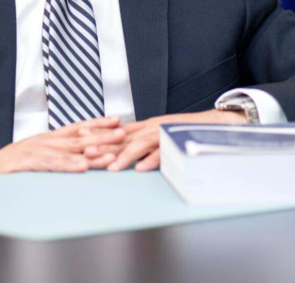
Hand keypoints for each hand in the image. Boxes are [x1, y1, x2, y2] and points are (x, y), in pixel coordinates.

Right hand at [0, 117, 125, 176]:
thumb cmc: (12, 166)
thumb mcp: (38, 156)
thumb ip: (58, 154)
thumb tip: (82, 155)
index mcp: (49, 138)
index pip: (77, 127)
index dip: (98, 123)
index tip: (117, 120)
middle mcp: (45, 141)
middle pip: (78, 136)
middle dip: (102, 134)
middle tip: (122, 132)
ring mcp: (36, 150)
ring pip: (68, 149)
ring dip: (91, 149)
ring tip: (110, 150)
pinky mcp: (27, 163)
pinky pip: (51, 164)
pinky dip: (68, 165)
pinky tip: (82, 166)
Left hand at [84, 110, 246, 172]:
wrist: (215, 124)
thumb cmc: (184, 132)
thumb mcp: (157, 134)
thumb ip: (140, 140)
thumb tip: (121, 152)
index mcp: (144, 125)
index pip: (116, 130)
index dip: (98, 134)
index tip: (79, 139)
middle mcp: (151, 126)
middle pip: (123, 137)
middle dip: (104, 145)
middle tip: (85, 154)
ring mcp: (164, 133)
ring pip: (141, 143)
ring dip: (124, 156)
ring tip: (110, 168)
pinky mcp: (177, 140)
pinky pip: (164, 151)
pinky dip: (152, 160)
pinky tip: (141, 169)